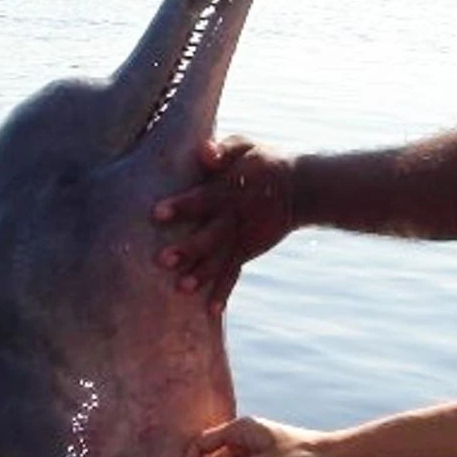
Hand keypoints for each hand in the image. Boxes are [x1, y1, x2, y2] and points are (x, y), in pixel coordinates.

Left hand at [152, 138, 296, 313]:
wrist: (299, 188)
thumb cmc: (261, 161)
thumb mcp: (246, 146)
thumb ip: (224, 149)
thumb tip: (204, 151)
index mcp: (230, 188)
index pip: (204, 198)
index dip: (183, 206)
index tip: (157, 213)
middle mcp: (236, 216)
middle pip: (211, 233)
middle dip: (188, 248)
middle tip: (163, 259)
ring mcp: (243, 237)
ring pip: (221, 258)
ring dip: (202, 273)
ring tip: (182, 288)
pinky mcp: (248, 251)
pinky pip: (234, 272)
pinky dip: (223, 291)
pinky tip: (210, 310)